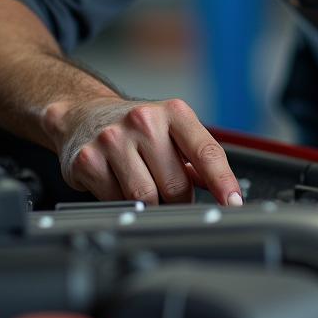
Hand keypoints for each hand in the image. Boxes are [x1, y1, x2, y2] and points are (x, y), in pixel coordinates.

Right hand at [46, 95, 243, 206]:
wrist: (84, 115)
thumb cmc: (136, 128)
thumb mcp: (172, 131)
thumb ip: (198, 159)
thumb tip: (228, 191)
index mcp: (174, 112)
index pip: (206, 151)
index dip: (223, 181)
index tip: (233, 203)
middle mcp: (144, 120)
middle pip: (176, 185)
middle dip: (180, 200)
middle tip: (173, 196)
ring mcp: (114, 139)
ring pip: (147, 198)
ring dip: (152, 205)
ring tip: (147, 190)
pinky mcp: (89, 160)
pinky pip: (117, 201)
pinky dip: (123, 203)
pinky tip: (119, 185)